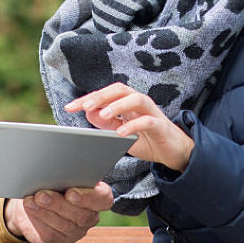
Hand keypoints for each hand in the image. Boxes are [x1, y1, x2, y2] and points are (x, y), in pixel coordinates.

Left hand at [5, 182, 112, 242]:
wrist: (36, 199)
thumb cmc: (54, 182)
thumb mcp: (61, 174)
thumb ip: (64, 175)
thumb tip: (52, 172)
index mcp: (97, 197)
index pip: (103, 199)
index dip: (89, 198)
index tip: (71, 192)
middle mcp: (89, 216)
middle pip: (82, 215)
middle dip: (59, 205)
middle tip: (42, 195)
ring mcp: (75, 231)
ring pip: (65, 225)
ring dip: (45, 212)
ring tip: (31, 201)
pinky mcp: (58, 239)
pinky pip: (50, 233)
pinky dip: (38, 220)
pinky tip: (30, 208)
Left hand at [65, 83, 192, 171]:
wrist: (174, 153)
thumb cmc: (147, 140)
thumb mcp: (120, 133)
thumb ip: (106, 123)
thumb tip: (89, 112)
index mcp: (128, 103)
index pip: (106, 94)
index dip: (87, 99)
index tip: (69, 107)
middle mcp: (140, 103)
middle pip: (120, 89)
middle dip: (100, 96)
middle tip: (83, 106)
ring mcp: (152, 113)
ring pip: (136, 99)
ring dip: (117, 105)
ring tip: (102, 115)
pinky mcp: (161, 126)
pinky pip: (148, 121)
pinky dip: (134, 125)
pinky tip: (121, 132)